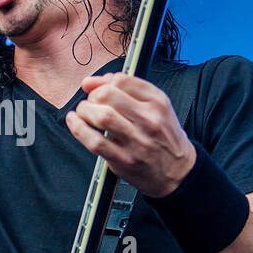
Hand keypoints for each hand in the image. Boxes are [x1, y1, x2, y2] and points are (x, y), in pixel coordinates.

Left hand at [65, 72, 196, 196]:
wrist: (178, 171)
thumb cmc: (163, 137)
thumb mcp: (155, 108)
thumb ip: (126, 91)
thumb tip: (91, 82)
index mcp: (157, 103)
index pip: (123, 80)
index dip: (103, 81)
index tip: (95, 87)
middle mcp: (149, 120)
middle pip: (109, 95)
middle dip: (92, 95)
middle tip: (90, 102)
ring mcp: (137, 142)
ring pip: (102, 116)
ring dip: (85, 111)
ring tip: (84, 112)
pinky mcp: (124, 160)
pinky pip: (96, 142)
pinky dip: (79, 130)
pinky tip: (75, 123)